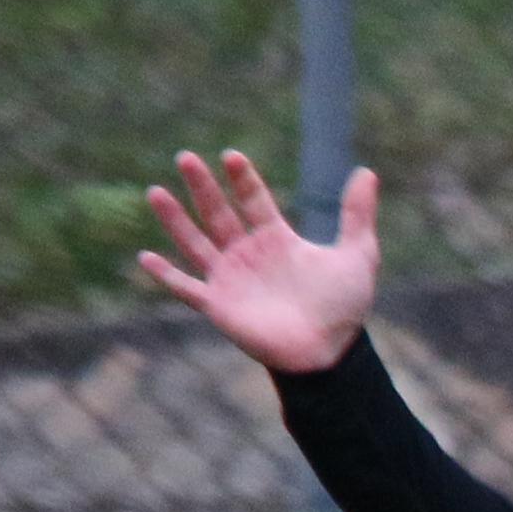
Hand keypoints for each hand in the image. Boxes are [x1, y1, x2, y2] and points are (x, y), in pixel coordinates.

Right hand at [131, 149, 379, 375]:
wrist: (331, 354)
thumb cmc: (343, 307)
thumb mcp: (358, 256)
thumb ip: (357, 215)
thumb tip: (366, 172)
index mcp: (276, 239)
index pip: (254, 201)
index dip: (243, 179)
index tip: (231, 157)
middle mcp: (248, 254)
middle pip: (218, 213)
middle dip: (202, 186)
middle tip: (185, 157)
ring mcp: (231, 279)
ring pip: (195, 242)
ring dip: (175, 219)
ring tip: (155, 191)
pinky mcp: (219, 306)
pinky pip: (186, 289)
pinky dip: (166, 275)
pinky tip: (146, 256)